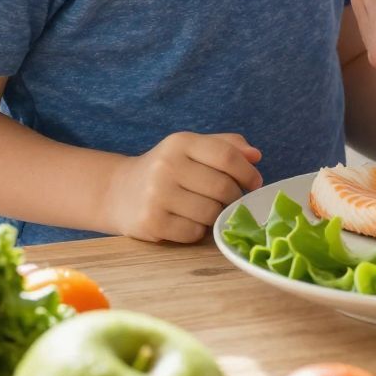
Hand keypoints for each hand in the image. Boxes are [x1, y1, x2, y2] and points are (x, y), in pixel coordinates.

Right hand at [106, 131, 262, 243]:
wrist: (119, 192)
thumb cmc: (167, 169)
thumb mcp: (192, 149)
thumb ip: (226, 146)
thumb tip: (256, 156)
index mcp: (180, 142)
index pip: (226, 156)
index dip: (247, 172)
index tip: (254, 183)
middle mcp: (167, 165)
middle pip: (223, 187)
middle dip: (234, 197)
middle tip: (229, 200)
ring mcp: (157, 195)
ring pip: (211, 213)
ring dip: (215, 216)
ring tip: (204, 209)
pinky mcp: (151, 222)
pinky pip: (194, 233)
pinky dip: (197, 231)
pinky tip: (187, 221)